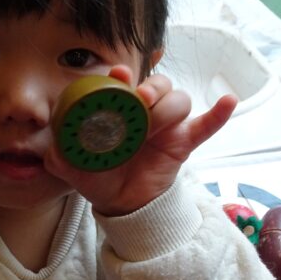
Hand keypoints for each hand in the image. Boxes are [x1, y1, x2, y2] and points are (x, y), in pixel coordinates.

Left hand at [44, 65, 235, 216]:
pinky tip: (228, 101)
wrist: (122, 203)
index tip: (116, 76)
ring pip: (179, 100)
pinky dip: (218, 114)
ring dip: (169, 106)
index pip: (125, 82)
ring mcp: (167, 125)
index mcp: (119, 108)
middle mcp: (145, 110)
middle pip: (158, 84)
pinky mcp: (184, 142)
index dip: (123, 76)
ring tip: (155, 121)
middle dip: (151, 87)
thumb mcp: (75, 168)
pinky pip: (206, 125)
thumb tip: (52, 153)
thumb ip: (61, 158)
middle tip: (140, 100)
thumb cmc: (99, 175)